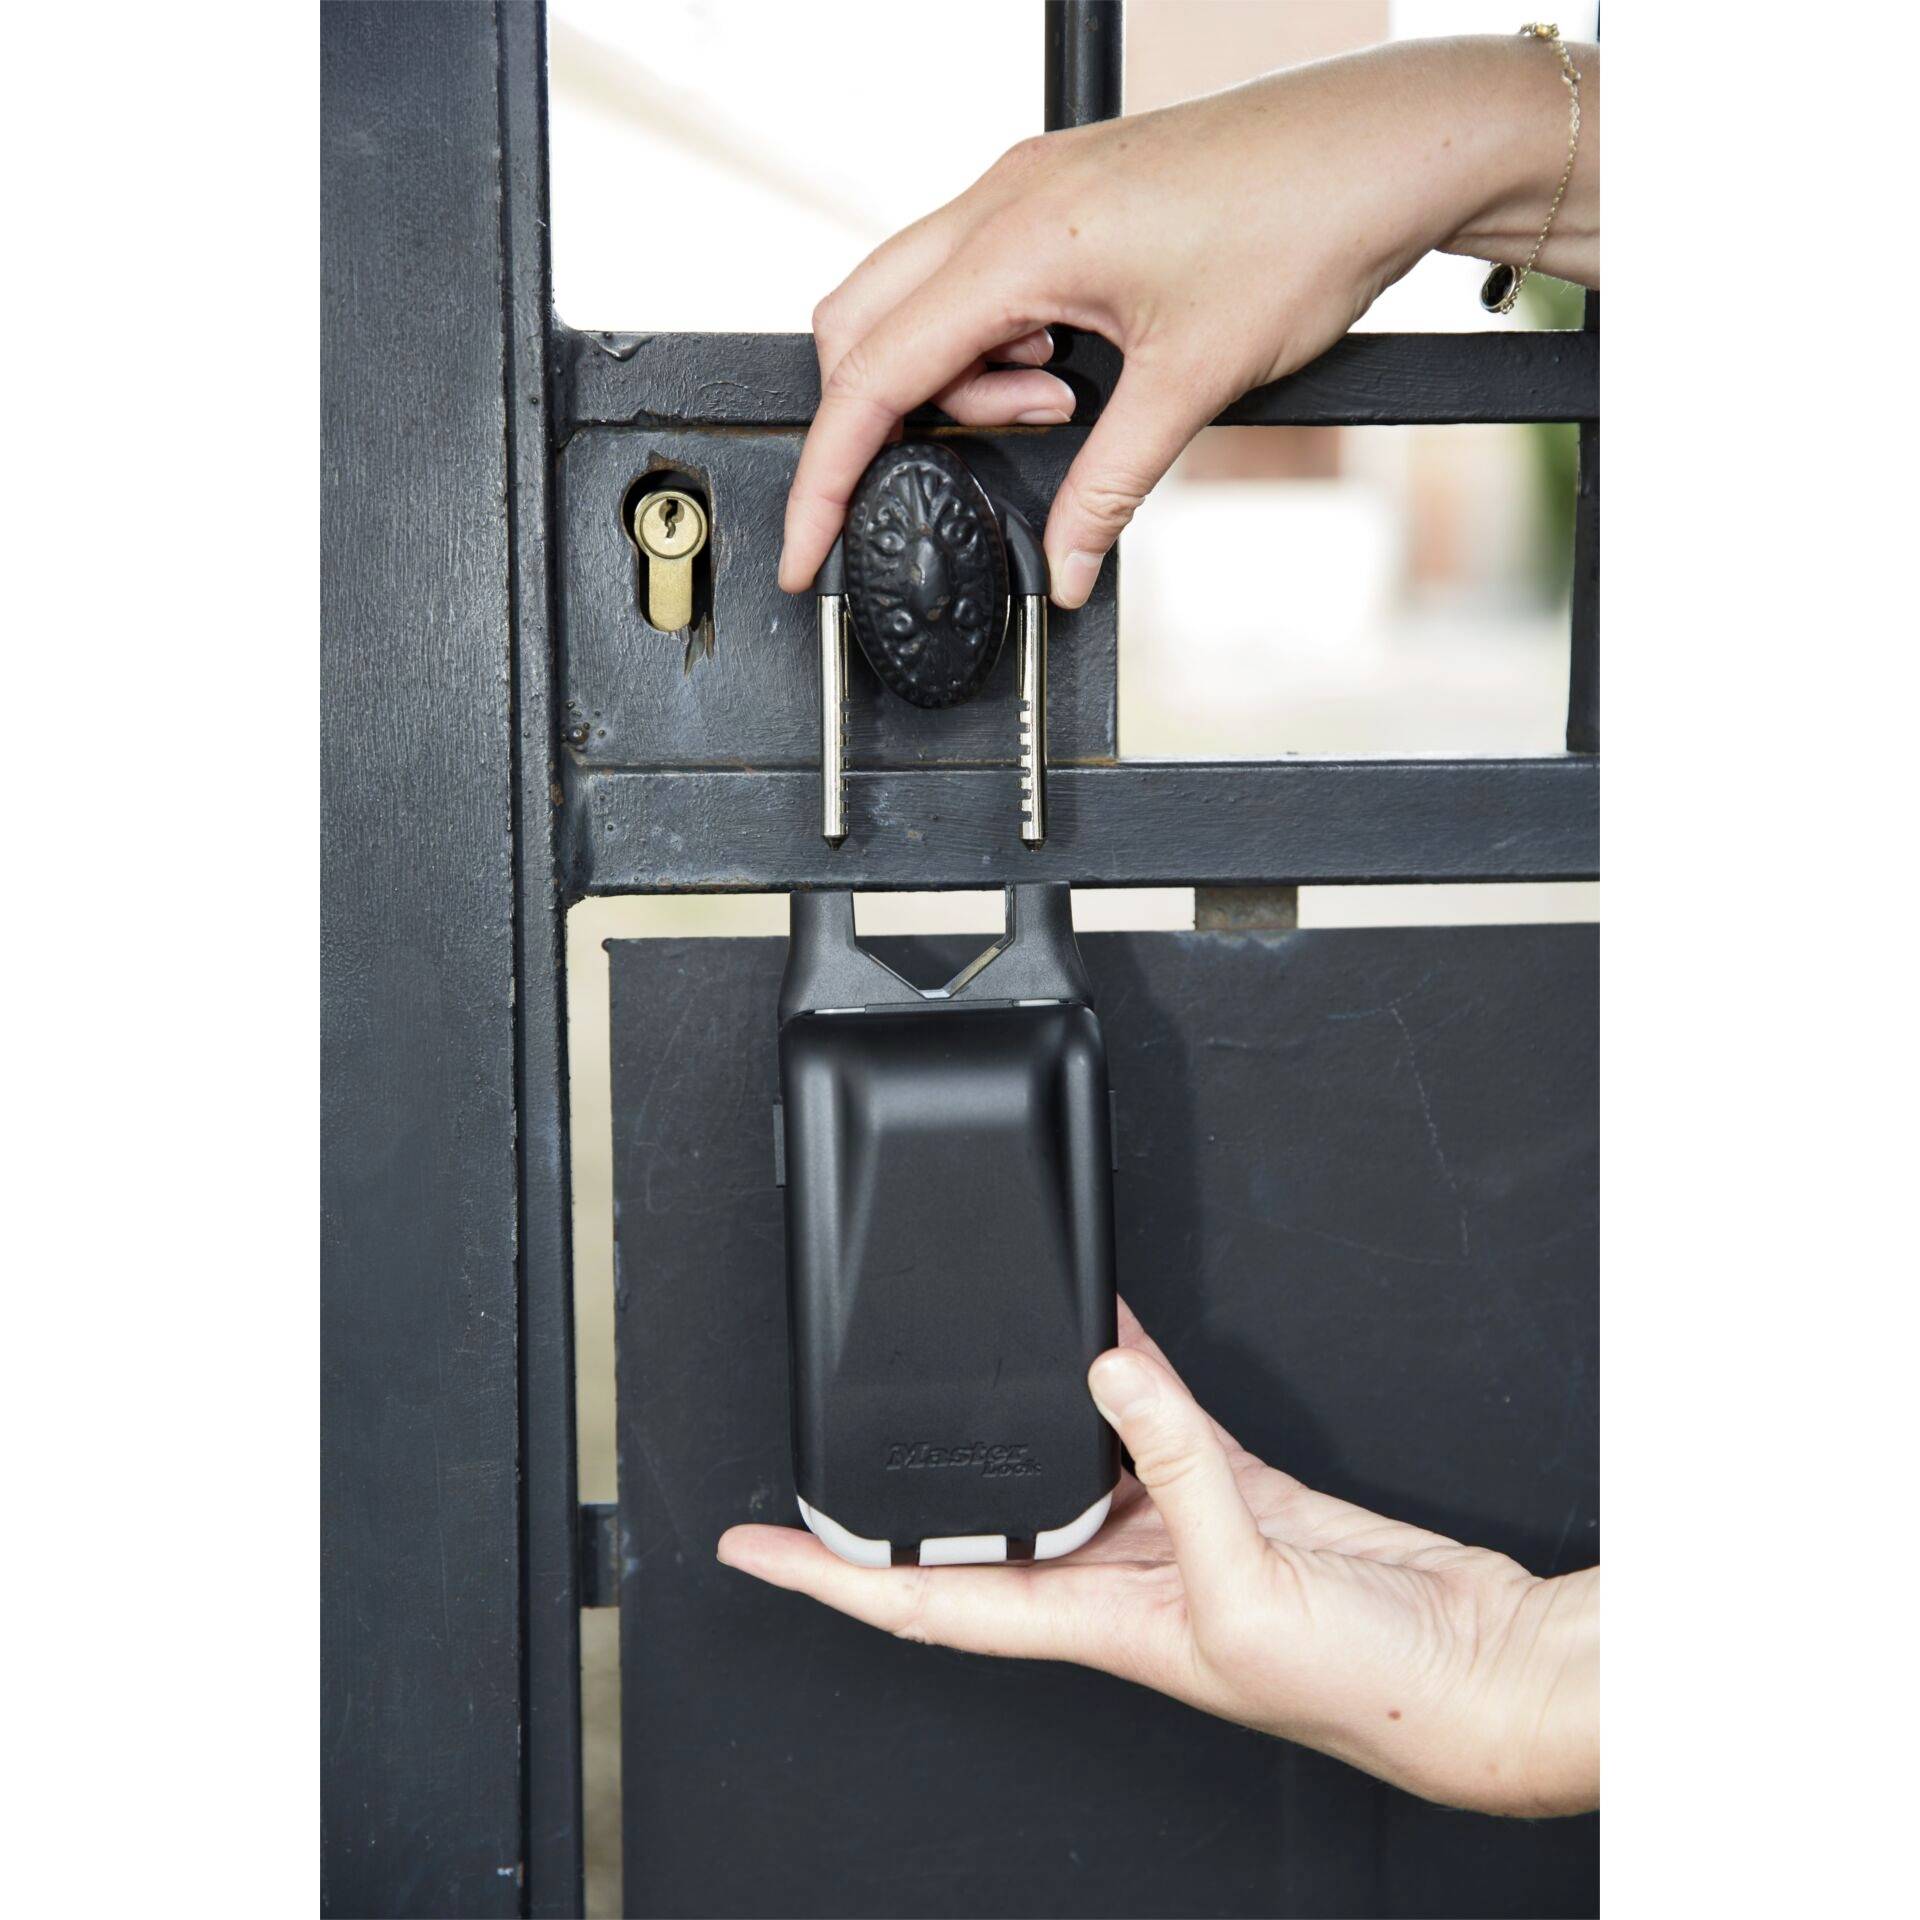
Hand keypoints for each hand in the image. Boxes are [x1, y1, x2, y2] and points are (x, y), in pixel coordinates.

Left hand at [718, 1300, 1598, 1816]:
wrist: (1458, 1667)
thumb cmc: (1356, 1683)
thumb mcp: (1242, 1588)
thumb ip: (1176, 1469)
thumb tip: (1105, 1371)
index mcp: (1092, 1624)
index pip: (924, 1599)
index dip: (828, 1578)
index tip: (753, 1552)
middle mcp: (1113, 1577)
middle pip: (978, 1524)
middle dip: (903, 1487)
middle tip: (831, 1433)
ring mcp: (1169, 1527)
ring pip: (1062, 1450)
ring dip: (1009, 1406)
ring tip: (949, 1350)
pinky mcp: (1228, 1484)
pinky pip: (1152, 1409)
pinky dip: (1121, 1359)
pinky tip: (1088, 1317)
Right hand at [779, 34, 1598, 609]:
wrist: (1384, 150)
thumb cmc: (1304, 225)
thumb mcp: (1193, 386)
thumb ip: (1107, 489)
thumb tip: (1062, 566)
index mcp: (1020, 238)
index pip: (874, 372)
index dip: (827, 473)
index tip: (807, 545)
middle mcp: (1003, 197)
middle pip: (862, 324)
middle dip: (886, 415)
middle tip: (966, 462)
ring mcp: (1025, 186)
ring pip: (915, 299)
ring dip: (959, 378)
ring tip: (1059, 404)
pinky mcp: (1056, 194)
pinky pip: (974, 279)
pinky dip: (995, 342)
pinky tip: (1070, 363)